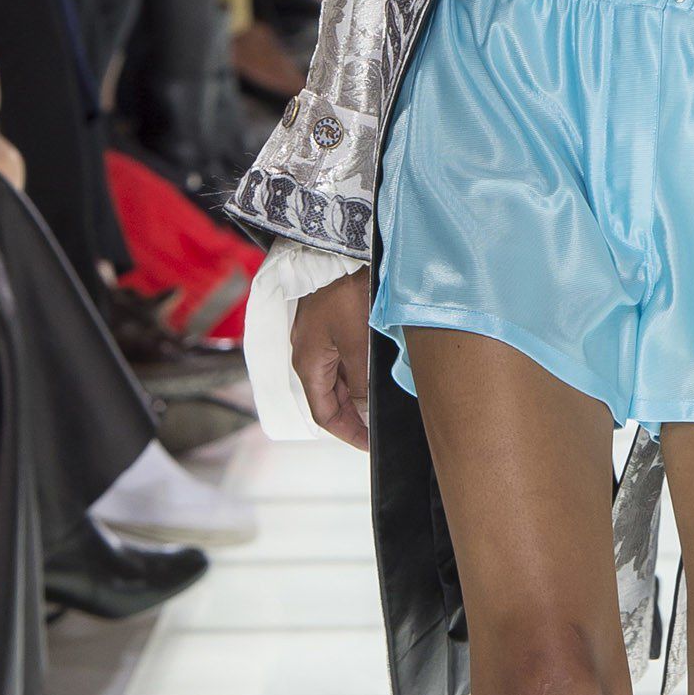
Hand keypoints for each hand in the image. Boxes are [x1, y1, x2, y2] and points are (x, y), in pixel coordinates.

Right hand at [292, 271, 370, 450]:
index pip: (324, 414)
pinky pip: (342, 358)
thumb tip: (363, 412)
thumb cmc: (346, 294)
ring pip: (338, 379)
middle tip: (383, 426)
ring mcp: (318, 338)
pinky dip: (359, 372)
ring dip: (359, 394)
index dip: (348, 433)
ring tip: (385, 402)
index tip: (371, 444)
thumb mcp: (357, 344)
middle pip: (330, 398)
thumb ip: (360, 384)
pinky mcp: (330, 324)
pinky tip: (379, 373)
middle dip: (355, 416)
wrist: (340, 250)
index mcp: (308, 363)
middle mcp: (308, 354)